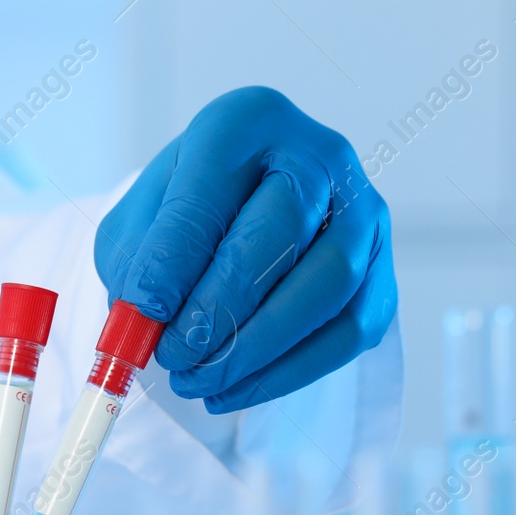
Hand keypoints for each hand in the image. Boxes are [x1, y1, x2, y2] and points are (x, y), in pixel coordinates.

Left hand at [96, 87, 396, 412]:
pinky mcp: (379, 274)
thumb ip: (136, 264)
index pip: (214, 187)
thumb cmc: (185, 220)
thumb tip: (146, 315)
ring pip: (328, 285)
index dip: (177, 255)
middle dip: (221, 307)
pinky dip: (286, 374)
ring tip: (195, 380)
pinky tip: (232, 392)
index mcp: (247, 122)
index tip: (144, 309)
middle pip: (282, 230)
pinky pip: (347, 332)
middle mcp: (318, 156)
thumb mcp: (139, 226)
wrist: (241, 221)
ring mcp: (362, 214)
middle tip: (173, 355)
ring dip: (256, 348)